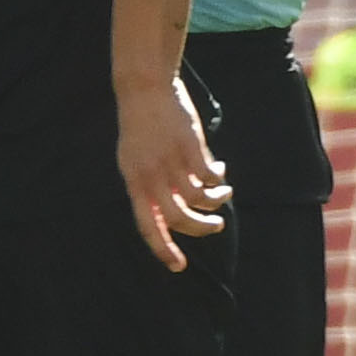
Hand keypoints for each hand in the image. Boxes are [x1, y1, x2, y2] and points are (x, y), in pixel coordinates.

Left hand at [117, 75, 229, 271]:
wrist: (144, 89)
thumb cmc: (138, 125)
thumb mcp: (132, 159)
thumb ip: (147, 185)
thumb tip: (167, 211)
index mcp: (134, 182)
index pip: (148, 225)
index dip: (163, 249)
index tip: (179, 266)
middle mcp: (151, 176)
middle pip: (178, 218)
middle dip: (200, 228)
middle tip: (215, 226)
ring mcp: (171, 162)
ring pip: (198, 197)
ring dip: (215, 202)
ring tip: (223, 195)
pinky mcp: (190, 147)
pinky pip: (209, 175)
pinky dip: (218, 178)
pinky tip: (221, 173)